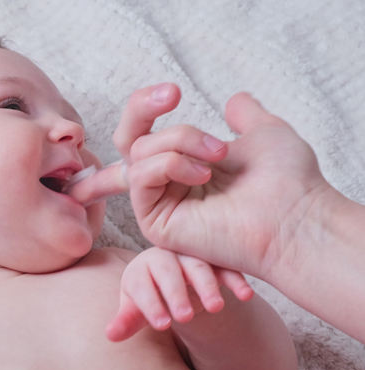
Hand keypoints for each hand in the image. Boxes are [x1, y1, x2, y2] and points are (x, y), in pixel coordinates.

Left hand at [107, 247, 252, 341]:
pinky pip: (225, 266)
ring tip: (216, 308)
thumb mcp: (137, 306)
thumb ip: (127, 320)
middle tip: (184, 317)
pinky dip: (235, 279)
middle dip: (176, 294)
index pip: (142, 285)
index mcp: (140, 268)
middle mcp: (164, 256)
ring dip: (208, 286)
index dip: (150, 304)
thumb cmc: (150, 294)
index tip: (162, 325)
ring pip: (198, 266)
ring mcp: (190, 254)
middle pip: (168, 272)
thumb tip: (110, 335)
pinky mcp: (214, 257)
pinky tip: (245, 296)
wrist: (169, 273)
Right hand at [112, 84, 332, 280]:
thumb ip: (246, 115)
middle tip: (173, 94)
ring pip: (140, 152)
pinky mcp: (154, 223)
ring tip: (218, 154)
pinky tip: (204, 175)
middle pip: (127, 140)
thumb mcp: (264, 132)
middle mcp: (167, 185)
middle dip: (140, 109)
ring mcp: (159, 204)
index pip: (146, 132)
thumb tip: (234, 101)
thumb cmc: (288, 182)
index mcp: (186, 166)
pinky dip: (170, 164)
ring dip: (180, 141)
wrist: (295, 218)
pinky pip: (141, 176)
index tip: (174, 92)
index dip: (146, 105)